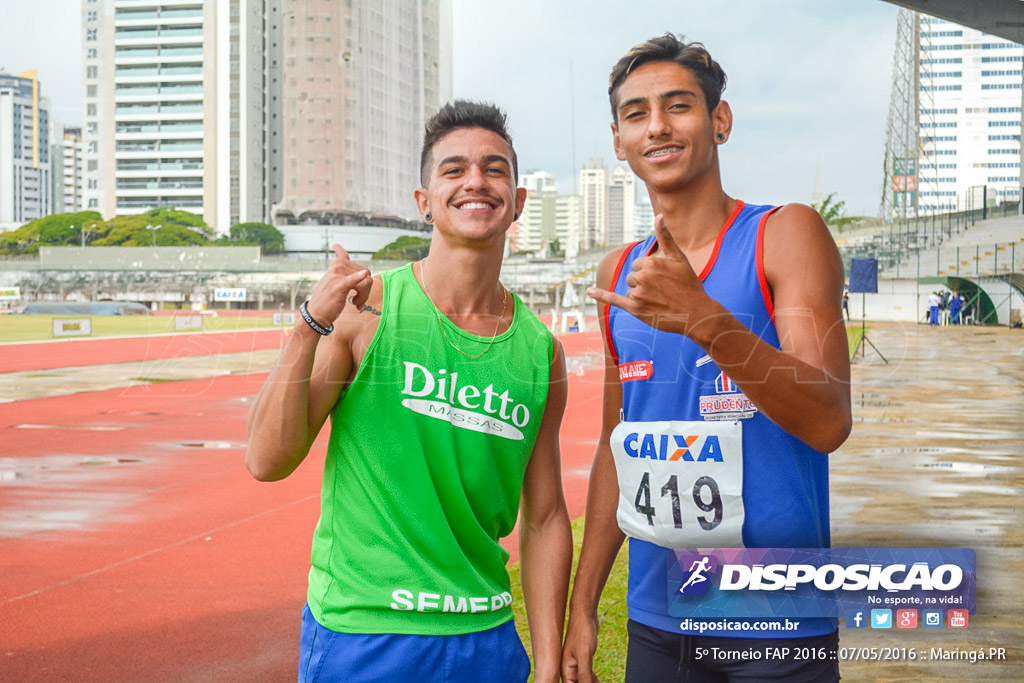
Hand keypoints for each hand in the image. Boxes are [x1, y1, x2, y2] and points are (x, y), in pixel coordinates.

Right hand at [306, 244, 371, 323]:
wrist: (315, 315)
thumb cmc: (326, 301)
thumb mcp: (332, 284)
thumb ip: (344, 276)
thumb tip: (364, 273)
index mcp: (335, 267)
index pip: (342, 255)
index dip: (341, 251)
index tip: (335, 246)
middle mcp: (337, 268)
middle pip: (366, 273)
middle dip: (366, 288)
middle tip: (357, 300)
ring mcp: (337, 276)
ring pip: (366, 281)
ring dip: (364, 295)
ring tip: (356, 303)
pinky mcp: (339, 286)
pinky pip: (353, 280)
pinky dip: (359, 277)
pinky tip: (364, 274)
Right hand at [562, 610, 600, 682]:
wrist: (585, 615)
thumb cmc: (582, 632)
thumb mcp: (584, 656)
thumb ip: (584, 676)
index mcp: (565, 670)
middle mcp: (568, 669)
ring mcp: (576, 664)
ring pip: (583, 681)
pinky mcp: (583, 660)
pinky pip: (588, 675)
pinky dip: (594, 680)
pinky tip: (600, 682)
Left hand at [587, 214, 710, 336]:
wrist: (696, 313)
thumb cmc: (688, 284)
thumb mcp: (679, 258)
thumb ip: (665, 237)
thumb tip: (658, 216)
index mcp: (650, 263)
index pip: (639, 265)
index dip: (651, 272)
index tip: (664, 278)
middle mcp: (642, 277)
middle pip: (632, 276)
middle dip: (644, 282)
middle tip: (663, 290)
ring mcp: (638, 294)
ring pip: (630, 289)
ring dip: (641, 294)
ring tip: (660, 300)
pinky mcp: (635, 309)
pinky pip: (613, 299)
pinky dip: (600, 295)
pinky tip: (589, 292)